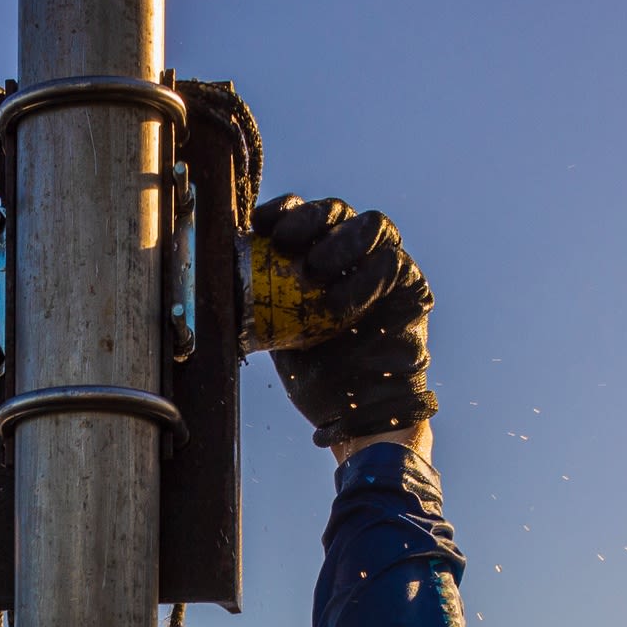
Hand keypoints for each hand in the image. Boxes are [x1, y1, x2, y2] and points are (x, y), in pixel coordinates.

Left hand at [255, 195, 434, 445]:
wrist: (354, 415)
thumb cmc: (313, 374)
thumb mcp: (274, 331)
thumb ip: (257, 298)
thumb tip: (216, 271)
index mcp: (318, 256)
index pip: (304, 215)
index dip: (284, 210)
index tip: (260, 224)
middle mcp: (354, 255)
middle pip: (338, 211)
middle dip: (311, 218)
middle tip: (288, 242)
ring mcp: (385, 266)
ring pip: (374, 225)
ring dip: (342, 240)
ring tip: (318, 269)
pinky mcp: (411, 286)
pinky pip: (393, 263)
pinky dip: (366, 278)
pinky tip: (339, 305)